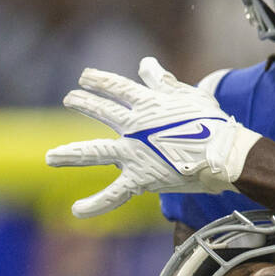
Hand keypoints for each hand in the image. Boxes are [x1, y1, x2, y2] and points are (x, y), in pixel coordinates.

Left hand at [46, 56, 260, 216]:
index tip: (85, 76)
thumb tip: (144, 65)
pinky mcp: (140, 177)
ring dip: (71, 153)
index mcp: (148, 103)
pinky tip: (76, 210)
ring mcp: (134, 152)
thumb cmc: (212, 122)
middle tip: (70, 98)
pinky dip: (96, 203)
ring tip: (51, 157)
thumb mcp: (190, 93)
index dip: (99, 80)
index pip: (117, 88)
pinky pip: (115, 193)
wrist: (223, 153)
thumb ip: (163, 81)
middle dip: (84, 102)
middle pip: (102, 111)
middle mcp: (135, 126)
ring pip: (95, 152)